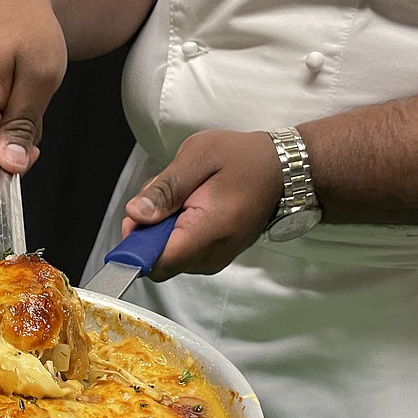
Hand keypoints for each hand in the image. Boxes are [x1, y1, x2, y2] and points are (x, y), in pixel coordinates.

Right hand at [0, 0, 67, 184]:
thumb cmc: (29, 27)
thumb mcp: (42, 76)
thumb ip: (23, 125)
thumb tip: (9, 166)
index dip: (7, 168)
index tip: (30, 149)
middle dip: (8, 145)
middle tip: (28, 109)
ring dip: (2, 131)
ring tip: (16, 94)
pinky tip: (3, 92)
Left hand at [124, 130, 283, 279]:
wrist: (281, 170)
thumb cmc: (244, 159)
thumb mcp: (198, 156)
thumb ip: (165, 188)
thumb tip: (136, 215)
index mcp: (209, 231)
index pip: (157, 262)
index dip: (136, 243)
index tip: (137, 218)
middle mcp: (211, 256)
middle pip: (156, 260)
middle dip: (148, 230)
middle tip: (165, 196)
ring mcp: (213, 260)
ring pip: (165, 257)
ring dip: (161, 228)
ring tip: (183, 197)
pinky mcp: (212, 258)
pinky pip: (179, 252)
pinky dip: (174, 231)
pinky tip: (189, 207)